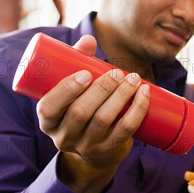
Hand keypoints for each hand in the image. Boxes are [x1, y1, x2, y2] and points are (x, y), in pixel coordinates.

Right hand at [36, 35, 149, 192]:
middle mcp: (64, 137)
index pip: (49, 108)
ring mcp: (87, 147)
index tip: (85, 73)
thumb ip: (75, 62)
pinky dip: (138, 109)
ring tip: (133, 78)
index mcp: (48, 122)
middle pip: (81, 112)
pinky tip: (145, 93)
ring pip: (104, 119)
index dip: (67, 90)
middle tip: (117, 72)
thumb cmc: (80, 109)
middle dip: (102, 88)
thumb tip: (88, 39)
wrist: (94, 153)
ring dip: (122, 95)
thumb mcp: (72, 91)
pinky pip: (126, 129)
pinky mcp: (110, 150)